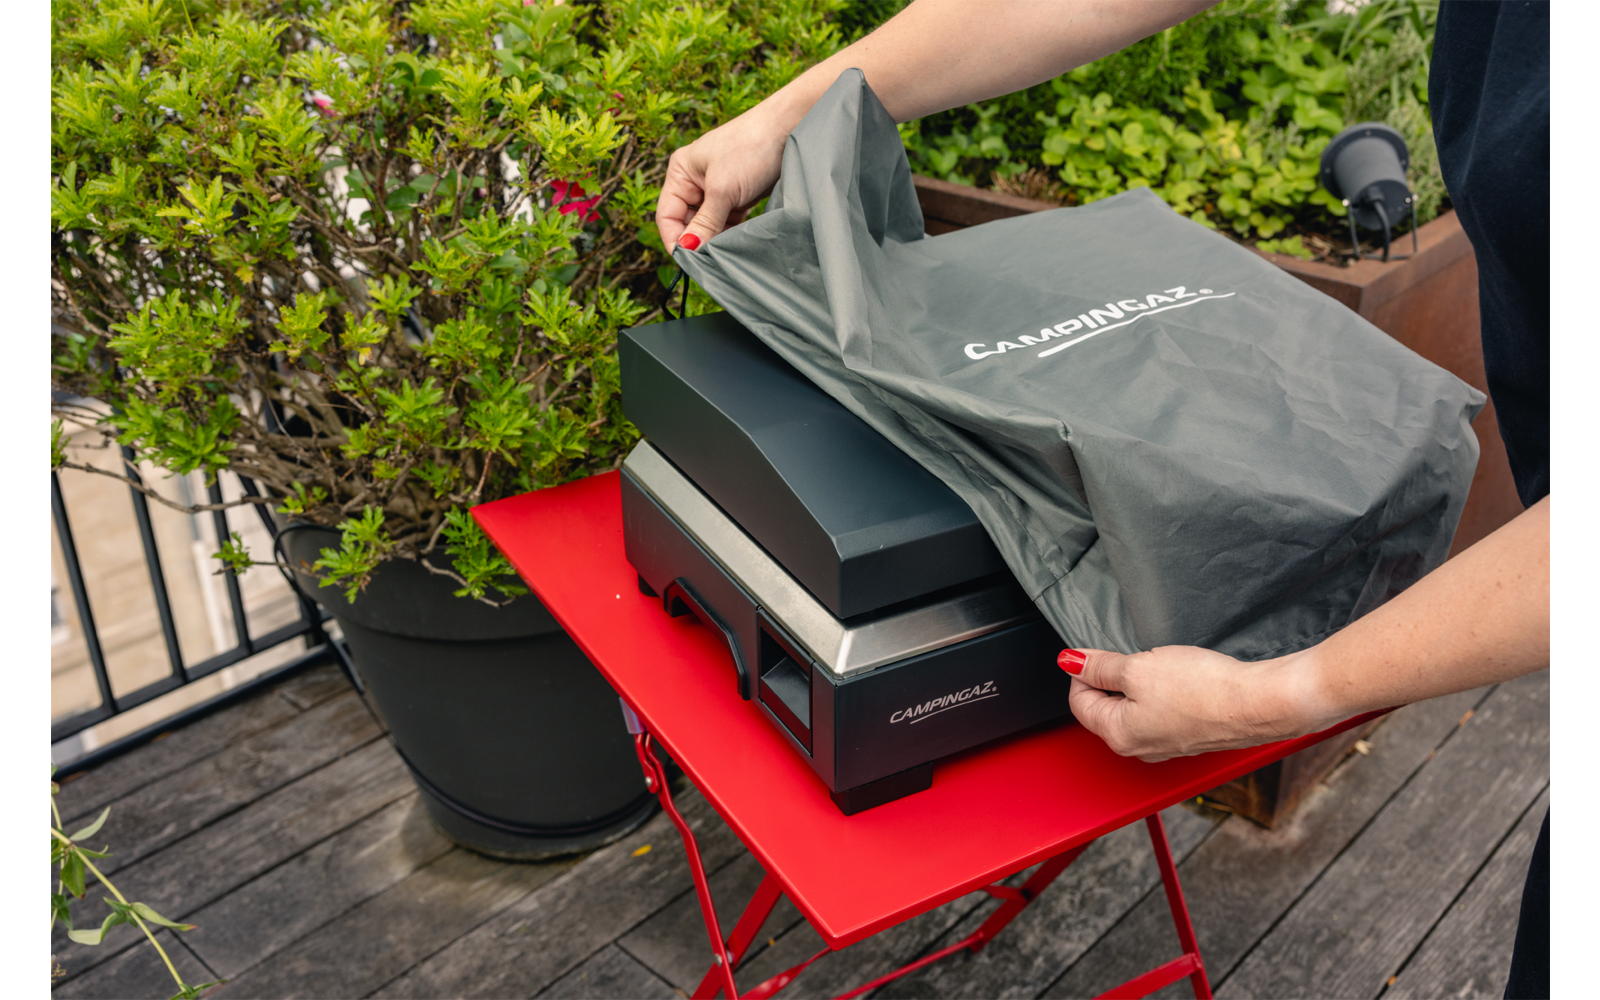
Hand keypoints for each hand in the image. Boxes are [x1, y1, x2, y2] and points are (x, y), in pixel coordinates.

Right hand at [655, 106, 789, 250]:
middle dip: (697, 240)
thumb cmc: (751, 148)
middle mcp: (695, 181)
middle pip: (687, 222)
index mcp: (681, 173)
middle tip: (710, 260)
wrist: (789, 129)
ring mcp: (717, 188)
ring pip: (708, 224)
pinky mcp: (737, 195)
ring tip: (727, 251)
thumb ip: (705, 222)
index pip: (667, 215)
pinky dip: (731, 232)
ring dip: (716, 238)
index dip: (675, 239)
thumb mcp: (723, 189)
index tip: (688, 262)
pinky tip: (738, 241)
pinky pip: (727, 221)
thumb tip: (688, 250)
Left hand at [1062, 645, 1323, 762]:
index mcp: (1118, 735)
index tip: (1093, 653)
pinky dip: (1161, 692)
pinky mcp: (1190, 735)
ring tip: (1155, 665)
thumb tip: (1071, 662)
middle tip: (1128, 656)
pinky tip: (1176, 678)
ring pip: (1134, 710)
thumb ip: (1100, 666)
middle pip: (1105, 709)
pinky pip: (1161, 712)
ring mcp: (1166, 744)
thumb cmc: (1203, 691)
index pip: (1079, 703)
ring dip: (1137, 684)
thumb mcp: (1138, 667)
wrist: (1258, 704)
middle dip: (1109, 679)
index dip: (1081, 672)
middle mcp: (1140, 748)